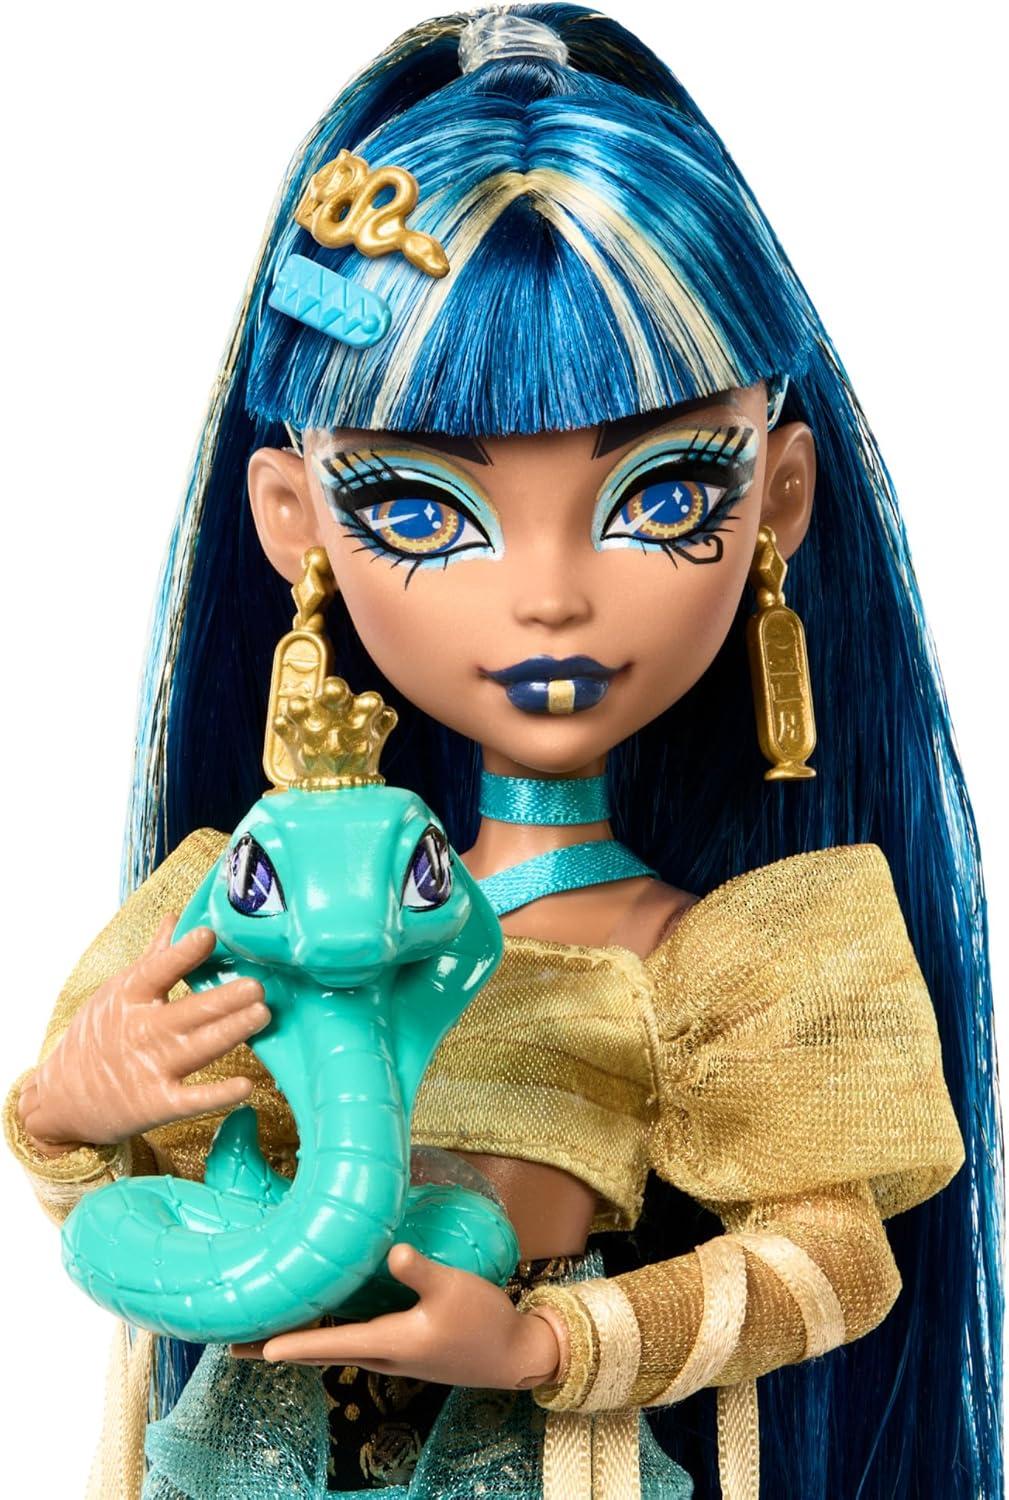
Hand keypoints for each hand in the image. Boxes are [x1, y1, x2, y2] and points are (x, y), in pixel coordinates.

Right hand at [18, 915, 269, 1147]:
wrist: (62, 1097)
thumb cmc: (99, 1035)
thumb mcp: (118, 992)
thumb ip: (155, 957)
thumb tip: (176, 917)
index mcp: (130, 997)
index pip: (158, 971)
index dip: (183, 954)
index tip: (208, 935)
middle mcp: (142, 1030)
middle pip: (190, 1011)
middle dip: (224, 999)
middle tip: (256, 987)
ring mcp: (151, 1068)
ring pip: (199, 1048)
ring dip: (232, 1032)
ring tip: (262, 1015)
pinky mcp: (157, 1105)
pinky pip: (191, 1100)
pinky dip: (217, 1095)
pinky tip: (245, 1086)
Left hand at [231, 1245, 561, 1389]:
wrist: (512, 1354)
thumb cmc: (483, 1321)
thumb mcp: (455, 1287)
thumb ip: (421, 1270)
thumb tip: (391, 1250)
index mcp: (390, 1341)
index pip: (331, 1344)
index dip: (292, 1343)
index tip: (256, 1347)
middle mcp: (382, 1353)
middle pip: (318, 1350)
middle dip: (278, 1347)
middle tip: (233, 1344)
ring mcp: (389, 1352)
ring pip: (331, 1346)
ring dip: (296, 1341)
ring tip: (261, 1334)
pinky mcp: (400, 1345)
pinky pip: (349, 1340)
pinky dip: (322, 1334)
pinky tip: (316, 1322)